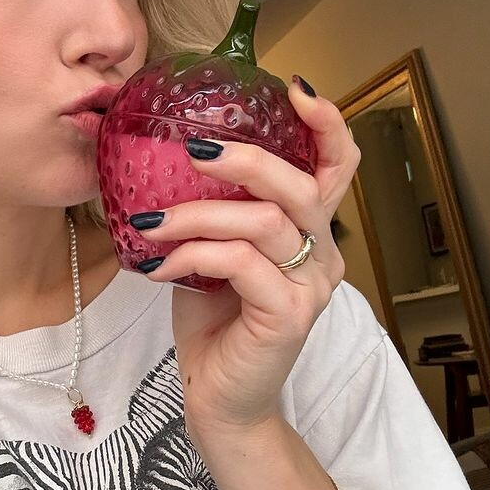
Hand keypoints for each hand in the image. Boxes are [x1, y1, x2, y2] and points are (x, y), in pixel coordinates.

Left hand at [134, 79, 360, 447]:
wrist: (220, 400)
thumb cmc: (215, 323)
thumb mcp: (216, 252)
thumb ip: (218, 211)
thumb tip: (176, 157)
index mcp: (312, 233)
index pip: (338, 167)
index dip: (326, 124)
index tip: (294, 89)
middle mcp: (324, 255)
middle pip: (302, 184)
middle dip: (246, 158)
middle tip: (193, 148)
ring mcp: (311, 286)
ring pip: (263, 221)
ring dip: (197, 213)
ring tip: (151, 224)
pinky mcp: (288, 314)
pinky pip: (239, 261)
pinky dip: (191, 255)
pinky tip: (159, 267)